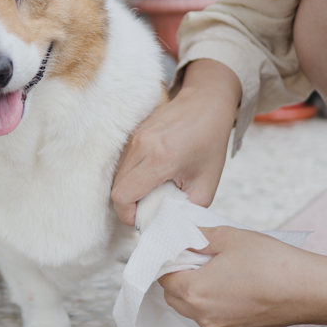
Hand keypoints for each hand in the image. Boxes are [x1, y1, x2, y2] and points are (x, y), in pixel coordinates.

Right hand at [111, 59, 240, 225]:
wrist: (206, 103)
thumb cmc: (210, 142)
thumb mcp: (207, 184)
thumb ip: (186, 209)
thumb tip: (166, 223)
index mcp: (160, 158)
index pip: (123, 195)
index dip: (127, 215)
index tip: (143, 219)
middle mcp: (142, 145)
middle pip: (116, 188)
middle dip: (129, 205)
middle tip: (149, 208)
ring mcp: (134, 136)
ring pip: (116, 176)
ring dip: (129, 190)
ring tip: (151, 192)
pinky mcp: (132, 133)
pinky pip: (121, 163)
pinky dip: (131, 176)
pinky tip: (150, 176)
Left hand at [158, 226, 326, 326]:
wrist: (309, 289)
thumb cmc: (272, 263)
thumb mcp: (229, 237)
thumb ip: (200, 236)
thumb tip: (187, 235)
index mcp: (194, 291)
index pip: (164, 277)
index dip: (169, 260)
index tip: (180, 248)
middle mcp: (203, 315)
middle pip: (174, 296)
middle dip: (180, 276)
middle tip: (198, 256)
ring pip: (194, 309)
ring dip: (197, 290)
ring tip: (218, 268)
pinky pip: (215, 316)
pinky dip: (216, 302)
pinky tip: (235, 283)